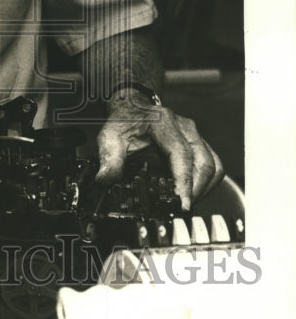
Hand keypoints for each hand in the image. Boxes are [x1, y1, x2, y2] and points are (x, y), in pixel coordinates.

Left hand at [95, 99, 223, 209]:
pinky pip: (213, 166)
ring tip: (185, 205)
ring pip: (213, 166)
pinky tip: (190, 195)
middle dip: (196, 191)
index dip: (184, 180)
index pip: (180, 154)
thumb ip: (109, 158)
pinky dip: (206, 184)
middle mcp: (185, 127)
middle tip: (181, 210)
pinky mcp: (200, 144)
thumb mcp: (110, 137)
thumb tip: (105, 180)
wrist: (133, 108)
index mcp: (163, 123)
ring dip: (204, 190)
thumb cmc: (124, 122)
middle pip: (203, 162)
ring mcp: (195, 135)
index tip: (182, 202)